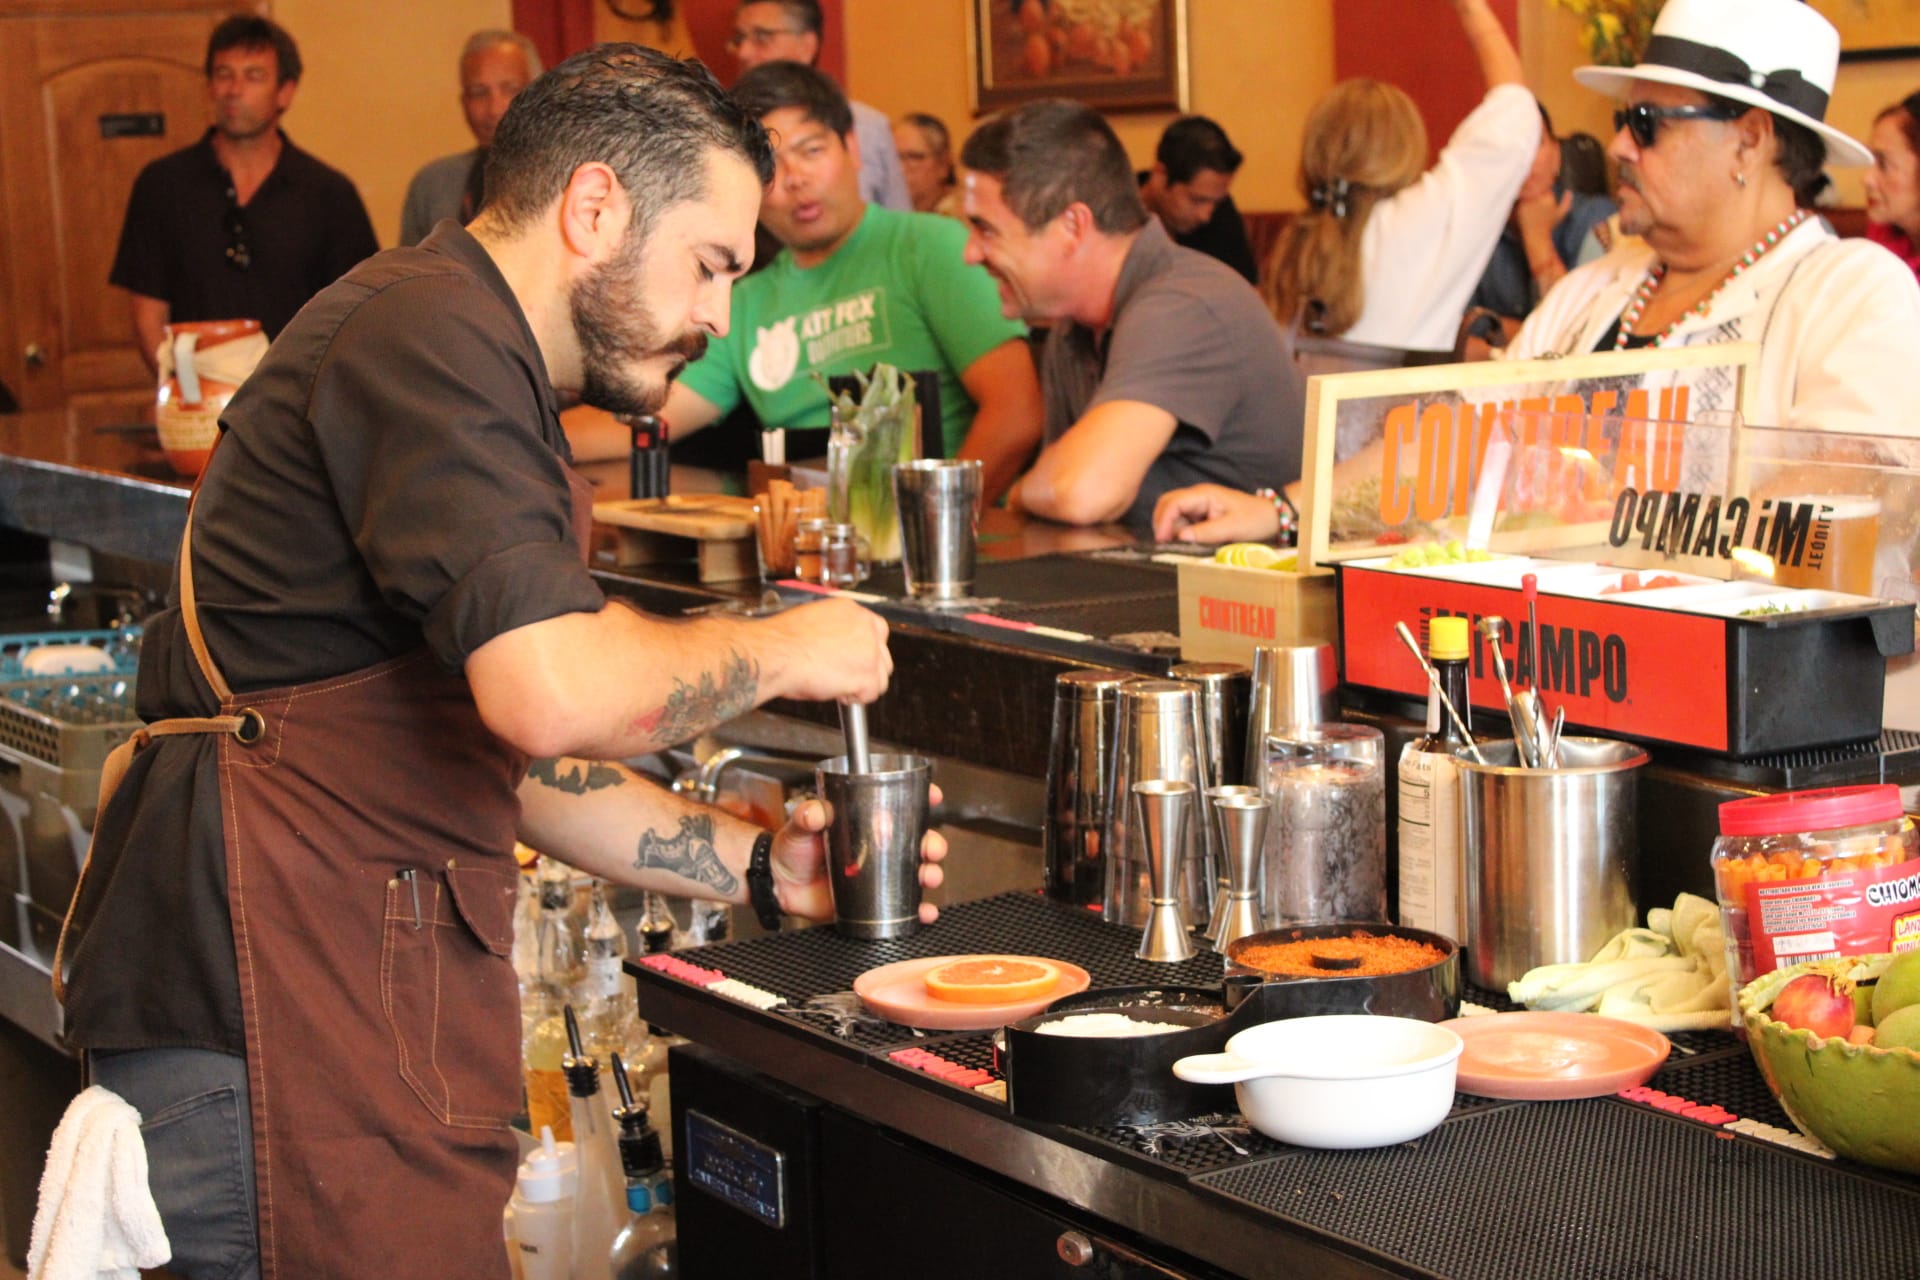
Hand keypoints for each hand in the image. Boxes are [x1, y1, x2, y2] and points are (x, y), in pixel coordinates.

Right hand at [763, 598, 891, 703]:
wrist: (776, 655)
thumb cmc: (782, 643)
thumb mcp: (812, 622)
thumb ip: (834, 631)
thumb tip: (838, 645)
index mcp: (850, 610)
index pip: (876, 630)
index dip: (866, 649)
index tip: (856, 658)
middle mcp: (864, 627)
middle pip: (882, 654)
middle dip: (866, 668)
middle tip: (844, 675)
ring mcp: (869, 650)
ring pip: (881, 675)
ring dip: (863, 685)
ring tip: (839, 685)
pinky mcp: (867, 674)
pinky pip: (872, 693)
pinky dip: (856, 698)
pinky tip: (839, 693)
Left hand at [768, 787, 948, 922]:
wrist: (780, 885)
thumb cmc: (794, 849)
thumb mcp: (801, 825)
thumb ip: (808, 816)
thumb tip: (817, 811)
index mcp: (866, 822)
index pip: (900, 805)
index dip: (922, 799)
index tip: (933, 796)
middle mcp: (878, 847)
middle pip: (917, 842)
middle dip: (932, 844)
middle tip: (931, 848)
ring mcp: (878, 875)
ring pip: (916, 873)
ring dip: (930, 874)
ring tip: (929, 877)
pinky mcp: (874, 901)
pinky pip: (903, 906)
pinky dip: (919, 911)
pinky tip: (925, 912)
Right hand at [1151, 484, 1280, 543]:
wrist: (1269, 517)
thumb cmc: (1254, 519)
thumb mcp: (1232, 528)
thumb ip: (1205, 532)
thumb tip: (1180, 538)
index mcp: (1204, 494)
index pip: (1174, 502)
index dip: (1164, 520)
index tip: (1162, 539)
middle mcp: (1197, 496)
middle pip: (1167, 504)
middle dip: (1162, 523)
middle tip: (1165, 543)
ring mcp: (1197, 505)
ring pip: (1172, 514)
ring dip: (1170, 529)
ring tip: (1179, 544)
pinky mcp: (1199, 514)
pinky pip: (1181, 521)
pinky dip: (1178, 532)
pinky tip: (1186, 542)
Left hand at [1514, 187, 1569, 249]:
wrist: (1537, 235)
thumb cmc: (1549, 225)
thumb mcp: (1561, 214)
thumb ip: (1567, 201)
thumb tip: (1569, 191)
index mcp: (1549, 197)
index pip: (1545, 183)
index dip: (1543, 182)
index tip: (1542, 186)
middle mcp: (1539, 198)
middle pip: (1536, 184)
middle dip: (1535, 183)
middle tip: (1534, 186)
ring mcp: (1529, 201)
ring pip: (1527, 189)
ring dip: (1528, 189)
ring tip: (1529, 194)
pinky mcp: (1521, 206)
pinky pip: (1520, 197)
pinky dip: (1521, 196)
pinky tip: (1523, 199)